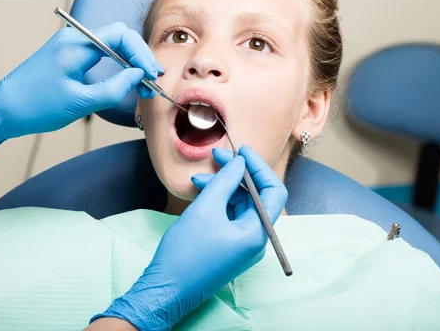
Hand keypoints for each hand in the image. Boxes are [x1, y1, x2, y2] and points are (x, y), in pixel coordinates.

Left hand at [0, 23, 161, 161]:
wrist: (2, 110)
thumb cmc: (36, 106)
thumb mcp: (79, 102)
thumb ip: (113, 88)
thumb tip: (137, 76)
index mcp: (76, 45)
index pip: (121, 36)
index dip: (141, 53)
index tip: (152, 74)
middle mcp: (74, 39)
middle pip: (119, 38)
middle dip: (139, 58)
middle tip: (152, 81)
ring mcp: (71, 46)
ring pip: (111, 46)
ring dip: (130, 63)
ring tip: (142, 86)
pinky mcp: (69, 57)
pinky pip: (101, 54)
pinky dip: (117, 66)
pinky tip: (125, 82)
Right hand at [93, 145, 287, 330]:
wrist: (166, 289)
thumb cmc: (186, 252)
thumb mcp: (205, 208)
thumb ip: (226, 181)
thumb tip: (240, 162)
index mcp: (258, 233)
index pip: (273, 191)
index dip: (259, 167)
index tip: (241, 150)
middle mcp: (256, 240)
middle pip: (256, 197)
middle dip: (237, 174)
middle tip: (217, 156)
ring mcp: (243, 245)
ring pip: (240, 205)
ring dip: (223, 187)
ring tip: (198, 178)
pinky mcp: (230, 247)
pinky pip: (230, 217)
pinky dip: (217, 202)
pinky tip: (199, 193)